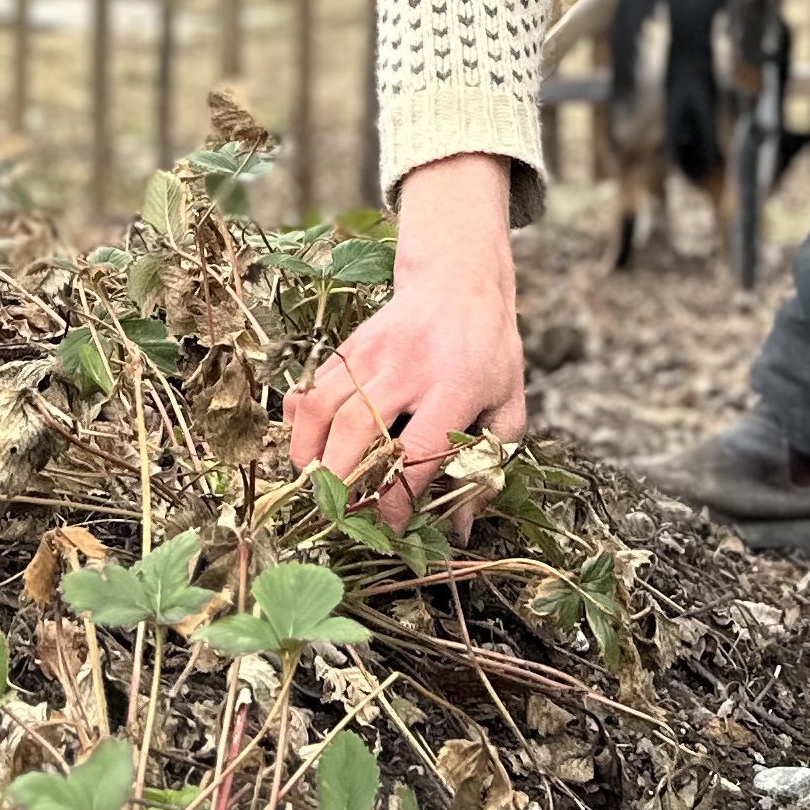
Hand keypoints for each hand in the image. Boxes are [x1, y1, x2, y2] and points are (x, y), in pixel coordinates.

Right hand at [283, 153, 526, 530]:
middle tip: (337, 512)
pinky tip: (303, 441)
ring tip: (312, 483)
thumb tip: (460, 527)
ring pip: (325, 404)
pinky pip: (314, 384)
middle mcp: (408, 369)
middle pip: (358, 428)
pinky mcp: (350, 344)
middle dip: (340, 478)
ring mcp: (373, 353)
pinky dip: (300, 416)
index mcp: (454, 388)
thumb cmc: (488, 353)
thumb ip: (487, 464)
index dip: (397, 497)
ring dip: (310, 450)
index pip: (417, 451)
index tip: (389, 526)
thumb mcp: (508, 406)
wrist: (460, 282)